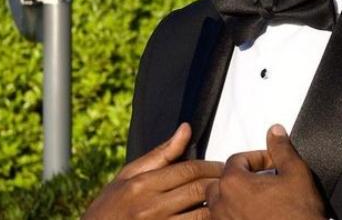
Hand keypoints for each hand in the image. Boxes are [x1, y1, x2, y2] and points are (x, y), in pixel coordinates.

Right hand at [83, 123, 222, 218]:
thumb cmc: (110, 207)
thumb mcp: (128, 175)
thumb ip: (161, 154)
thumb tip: (185, 129)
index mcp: (143, 184)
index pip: (188, 169)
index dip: (211, 166)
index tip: (222, 166)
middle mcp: (151, 207)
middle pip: (199, 189)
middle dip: (220, 183)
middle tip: (231, 181)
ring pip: (202, 215)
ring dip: (218, 206)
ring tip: (227, 199)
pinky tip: (212, 216)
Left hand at [206, 124, 326, 219]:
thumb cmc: (299, 215)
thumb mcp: (296, 173)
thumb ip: (282, 149)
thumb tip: (275, 132)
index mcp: (233, 183)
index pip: (236, 160)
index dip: (257, 158)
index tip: (272, 163)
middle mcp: (221, 205)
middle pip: (222, 182)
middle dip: (240, 178)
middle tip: (261, 181)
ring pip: (220, 205)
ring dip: (235, 199)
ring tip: (257, 200)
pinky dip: (236, 217)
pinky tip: (255, 216)